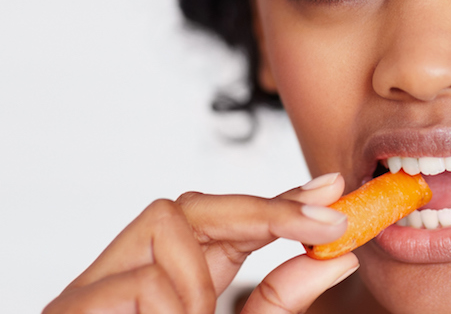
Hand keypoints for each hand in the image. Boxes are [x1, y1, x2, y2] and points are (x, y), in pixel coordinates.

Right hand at [44, 173, 358, 313]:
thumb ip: (281, 304)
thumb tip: (337, 257)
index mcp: (171, 290)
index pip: (223, 226)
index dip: (278, 202)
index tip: (333, 190)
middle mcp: (128, 281)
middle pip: (190, 207)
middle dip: (265, 210)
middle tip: (326, 223)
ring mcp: (92, 294)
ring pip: (169, 227)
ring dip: (205, 278)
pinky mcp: (72, 311)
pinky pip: (143, 282)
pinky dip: (172, 308)